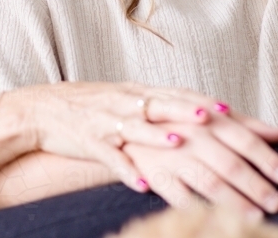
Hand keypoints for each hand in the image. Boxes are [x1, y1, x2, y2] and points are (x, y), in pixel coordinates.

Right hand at [11, 82, 235, 191]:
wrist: (47, 109)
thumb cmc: (98, 107)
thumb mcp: (133, 100)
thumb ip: (169, 105)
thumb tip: (214, 114)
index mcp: (144, 93)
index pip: (182, 94)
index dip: (205, 100)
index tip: (230, 109)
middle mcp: (130, 103)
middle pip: (167, 108)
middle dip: (194, 117)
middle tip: (216, 121)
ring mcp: (110, 121)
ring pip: (137, 127)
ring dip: (158, 136)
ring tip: (177, 143)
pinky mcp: (90, 142)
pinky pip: (109, 156)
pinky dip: (124, 169)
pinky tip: (139, 183)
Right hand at [122, 110, 277, 219]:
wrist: (126, 118)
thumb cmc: (180, 120)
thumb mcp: (213, 115)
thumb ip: (249, 125)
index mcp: (210, 119)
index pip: (244, 139)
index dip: (266, 157)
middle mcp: (193, 136)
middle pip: (229, 163)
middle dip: (254, 185)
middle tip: (275, 202)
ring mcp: (173, 155)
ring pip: (207, 181)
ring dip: (232, 201)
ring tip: (254, 217)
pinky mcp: (154, 172)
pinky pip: (175, 194)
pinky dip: (192, 207)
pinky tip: (210, 219)